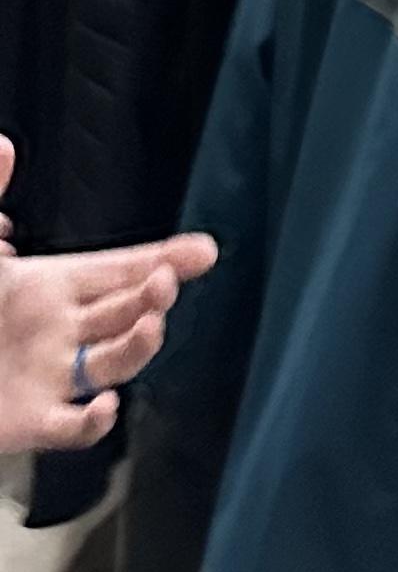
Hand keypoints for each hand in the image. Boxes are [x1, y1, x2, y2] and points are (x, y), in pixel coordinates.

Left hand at [0, 138, 214, 450]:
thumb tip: (5, 144)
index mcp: (52, 286)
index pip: (122, 269)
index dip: (165, 258)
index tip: (204, 251)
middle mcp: (61, 330)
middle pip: (129, 310)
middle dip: (155, 293)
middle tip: (164, 281)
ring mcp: (50, 377)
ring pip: (115, 361)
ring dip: (140, 345)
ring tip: (149, 324)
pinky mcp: (31, 421)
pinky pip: (74, 426)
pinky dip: (93, 422)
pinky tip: (101, 405)